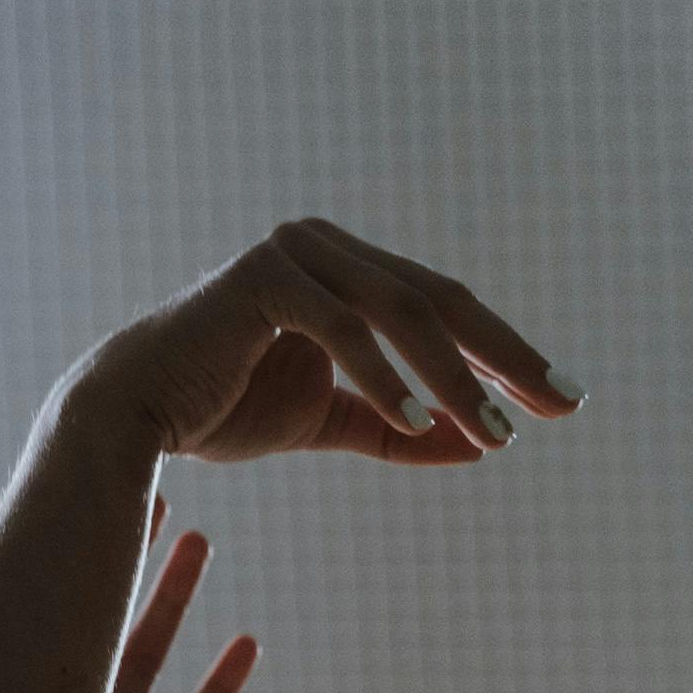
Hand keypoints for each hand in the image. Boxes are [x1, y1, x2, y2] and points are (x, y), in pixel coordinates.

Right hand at [76, 216, 583, 467]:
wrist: (132, 413)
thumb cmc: (220, 411)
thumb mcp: (327, 422)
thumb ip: (397, 428)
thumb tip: (478, 446)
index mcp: (347, 270)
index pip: (445, 309)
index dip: (505, 355)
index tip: (560, 400)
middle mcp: (327, 246)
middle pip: (439, 300)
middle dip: (504, 357)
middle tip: (558, 403)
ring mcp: (295, 253)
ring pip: (399, 313)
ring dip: (451, 377)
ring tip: (491, 432)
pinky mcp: (263, 277)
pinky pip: (340, 328)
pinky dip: (383, 377)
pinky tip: (421, 421)